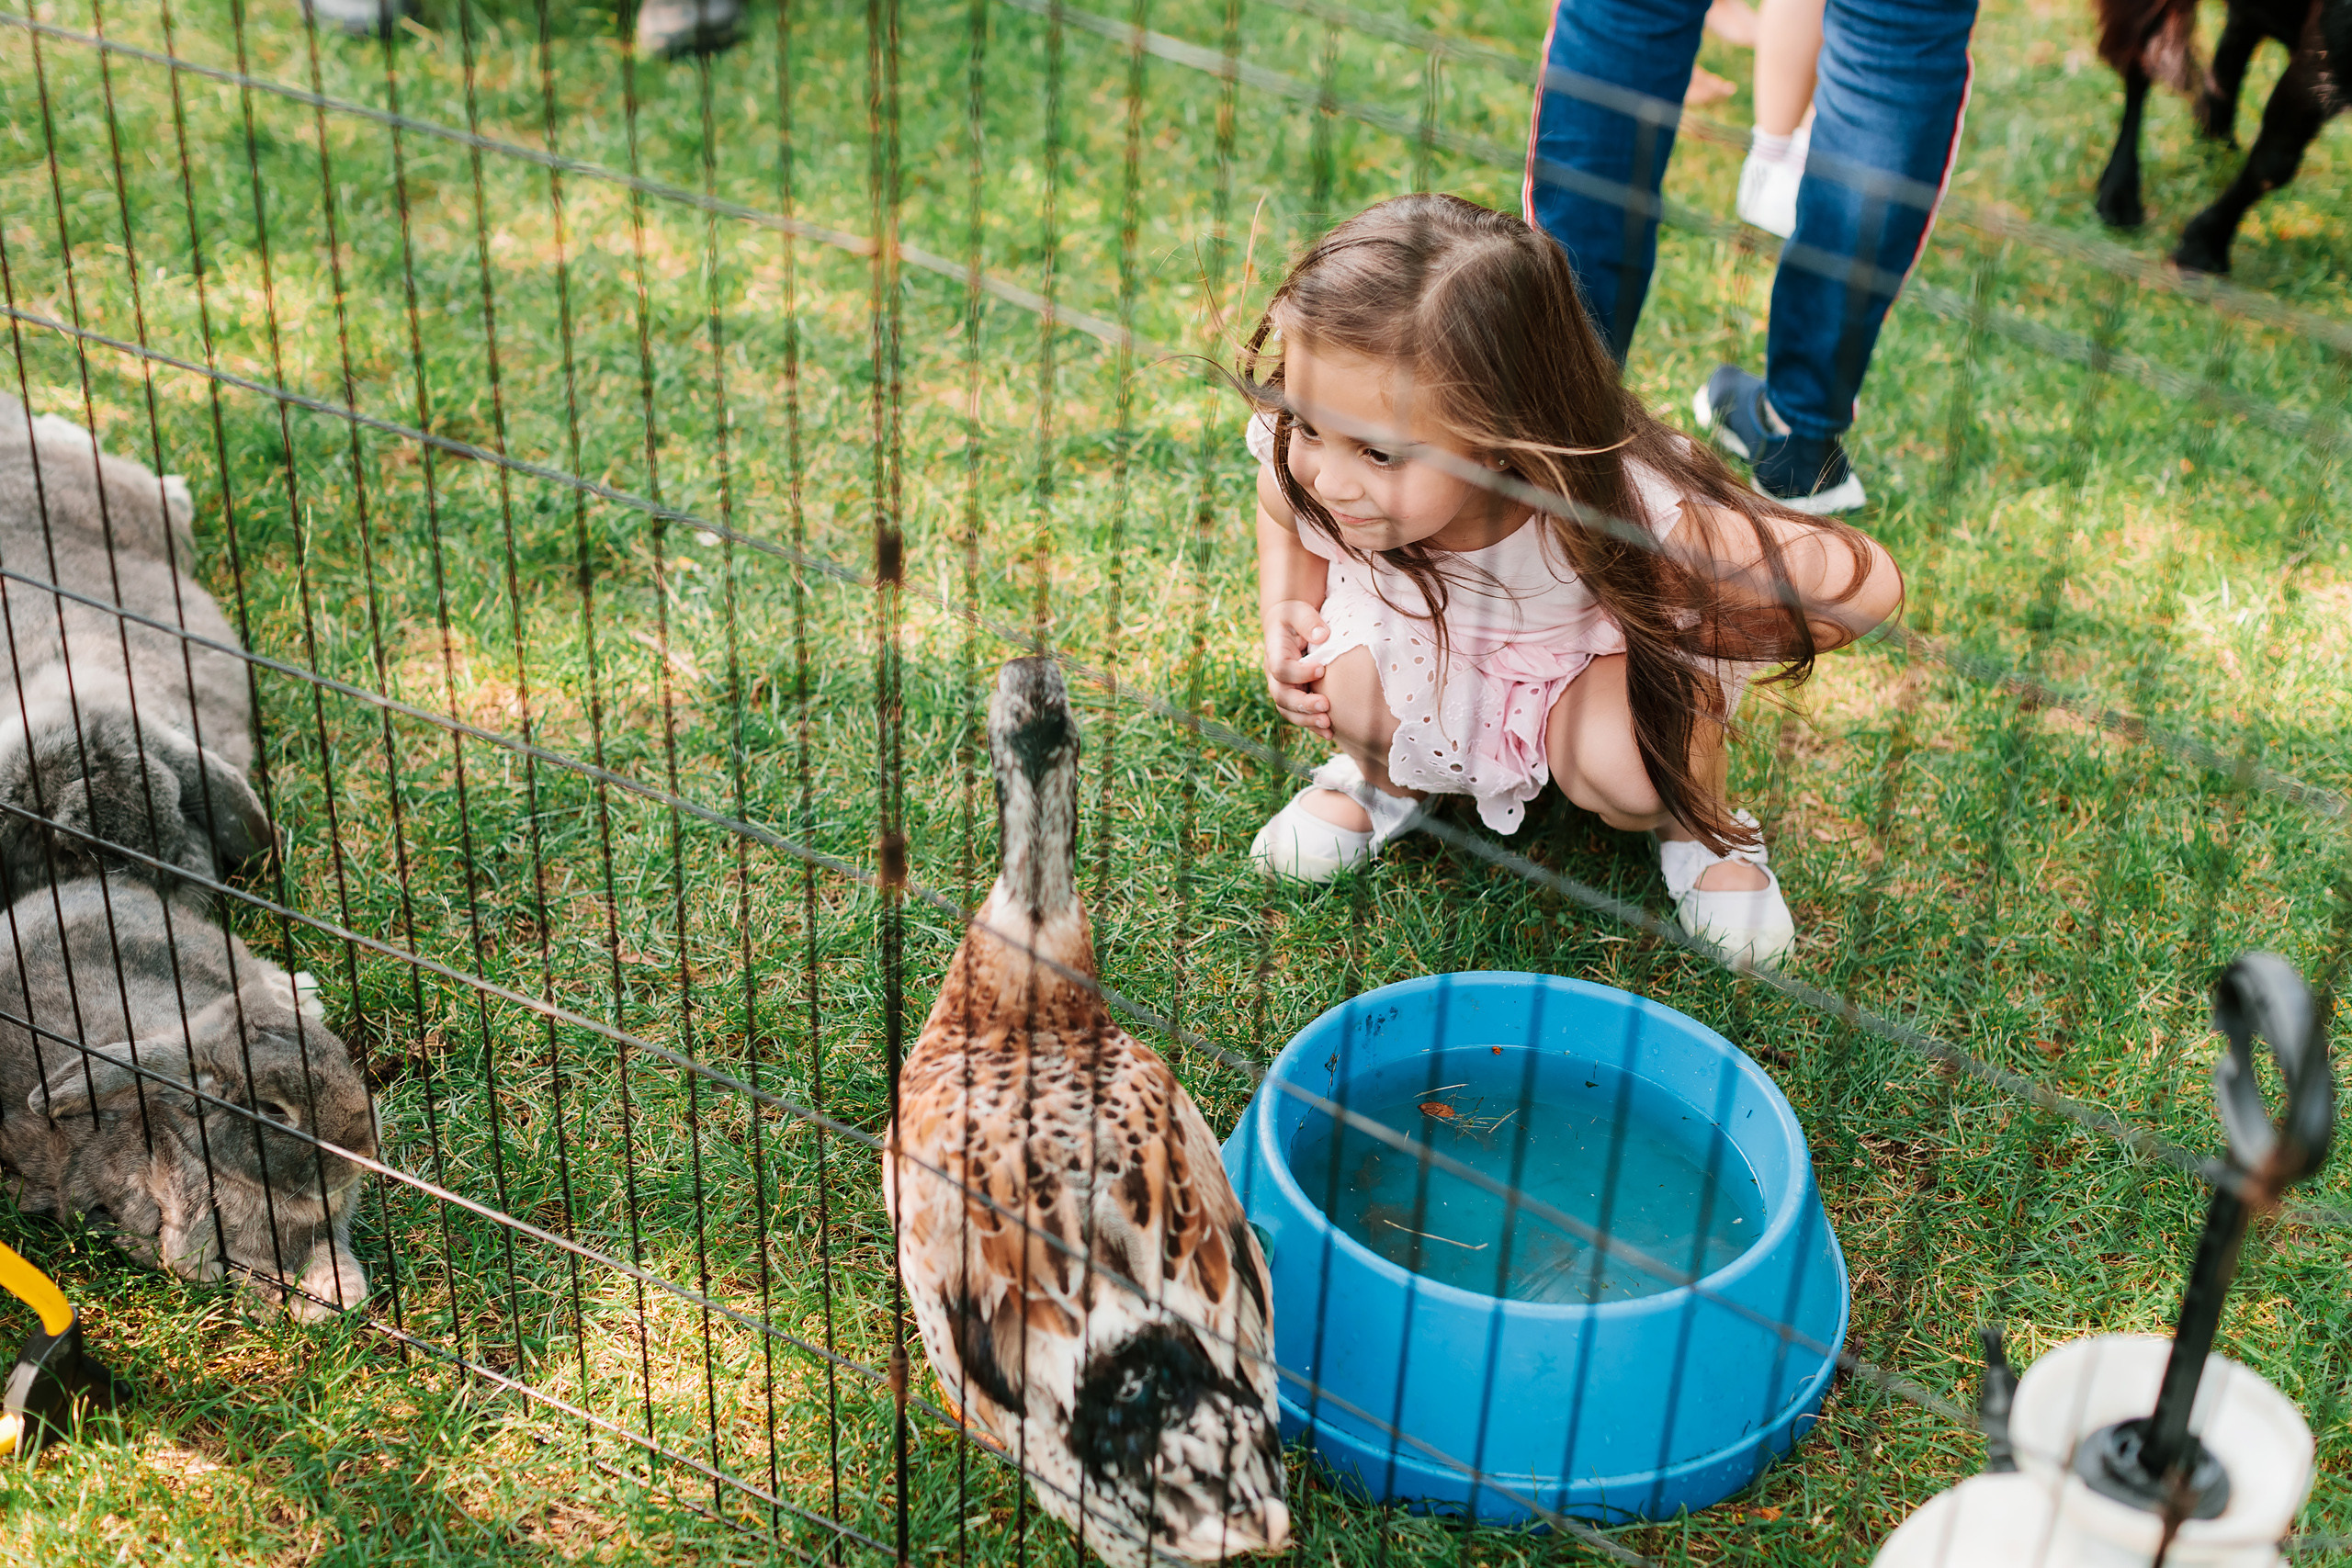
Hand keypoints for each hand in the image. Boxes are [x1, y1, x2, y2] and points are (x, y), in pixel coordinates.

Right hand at [1263, 600, 1333, 737]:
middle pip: (1281, 695)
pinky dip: (1312, 726)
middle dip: (1302, 704)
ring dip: (1307, 720)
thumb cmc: (1296, 617)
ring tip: (1328, 725)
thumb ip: (1308, 621)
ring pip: (1288, 710)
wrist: (1289, 627)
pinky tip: (1329, 733)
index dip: (1298, 672)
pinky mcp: (1293, 696)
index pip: (1280, 667)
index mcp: (1274, 651)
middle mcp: (1274, 674)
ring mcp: (1282, 687)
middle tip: (1325, 705)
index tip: (1321, 668)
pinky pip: (1298, 716)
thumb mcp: (1299, 611)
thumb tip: (1322, 635)